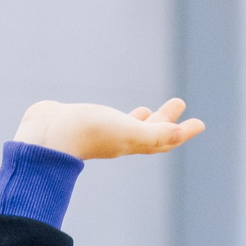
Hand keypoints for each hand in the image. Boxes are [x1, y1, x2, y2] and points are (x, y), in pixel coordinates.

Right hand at [14, 98, 204, 160]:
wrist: (45, 136)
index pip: (164, 140)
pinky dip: (118, 115)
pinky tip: (113, 111)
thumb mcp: (126, 131)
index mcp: (131, 143)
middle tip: (179, 103)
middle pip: (150, 133)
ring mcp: (101, 132)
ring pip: (129, 126)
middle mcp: (118, 139)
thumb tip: (181, 134)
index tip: (200, 123)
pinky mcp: (84, 122)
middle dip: (165, 120)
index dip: (183, 133)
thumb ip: (153, 134)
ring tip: (149, 109)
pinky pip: (108, 119)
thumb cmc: (87, 132)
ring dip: (144, 118)